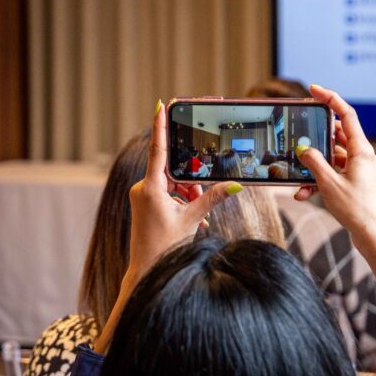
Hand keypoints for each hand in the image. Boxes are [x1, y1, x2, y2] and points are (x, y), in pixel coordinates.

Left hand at [95, 100, 240, 353]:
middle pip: (172, 171)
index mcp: (151, 188)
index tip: (160, 105)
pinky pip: (165, 193)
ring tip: (196, 216)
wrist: (147, 271)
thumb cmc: (165, 247)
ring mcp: (142, 196)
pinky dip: (180, 201)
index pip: (158, 150)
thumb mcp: (192, 220)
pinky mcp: (144, 203)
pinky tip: (190, 219)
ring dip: (186, 194)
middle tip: (199, 199)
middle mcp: (142, 188)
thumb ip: (212, 198)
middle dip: (189, 182)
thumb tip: (234, 185)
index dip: (160, 125)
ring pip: (170, 183)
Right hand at [295, 84, 375, 344]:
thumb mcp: (329, 183)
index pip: (346, 114)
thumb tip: (304, 148)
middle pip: (335, 136)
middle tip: (297, 135)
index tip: (313, 90)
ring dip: (312, 168)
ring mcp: (357, 171)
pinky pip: (331, 175)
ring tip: (297, 179)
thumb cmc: (357, 210)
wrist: (373, 237)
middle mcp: (361, 157)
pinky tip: (302, 195)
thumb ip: (314, 162)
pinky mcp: (353, 184)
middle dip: (314, 139)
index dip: (330, 99)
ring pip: (330, 159)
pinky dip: (317, 182)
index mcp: (361, 150)